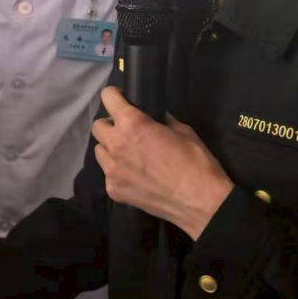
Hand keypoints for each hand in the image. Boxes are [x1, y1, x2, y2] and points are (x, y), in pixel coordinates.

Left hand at [92, 87, 233, 240]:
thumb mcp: (184, 131)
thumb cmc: (196, 162)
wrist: (200, 202)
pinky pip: (108, 175)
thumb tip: (155, 118)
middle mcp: (115, 144)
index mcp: (132, 124)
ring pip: (99, 151)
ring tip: (130, 156)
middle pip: (97, 127)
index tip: (123, 101)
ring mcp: (111, 170)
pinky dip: (118, 172)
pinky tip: (136, 177)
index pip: (108, 98)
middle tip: (128, 131)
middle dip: (111, 125)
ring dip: (111, 149)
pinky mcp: (113, 190)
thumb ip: (163, 120)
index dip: (115, 96)